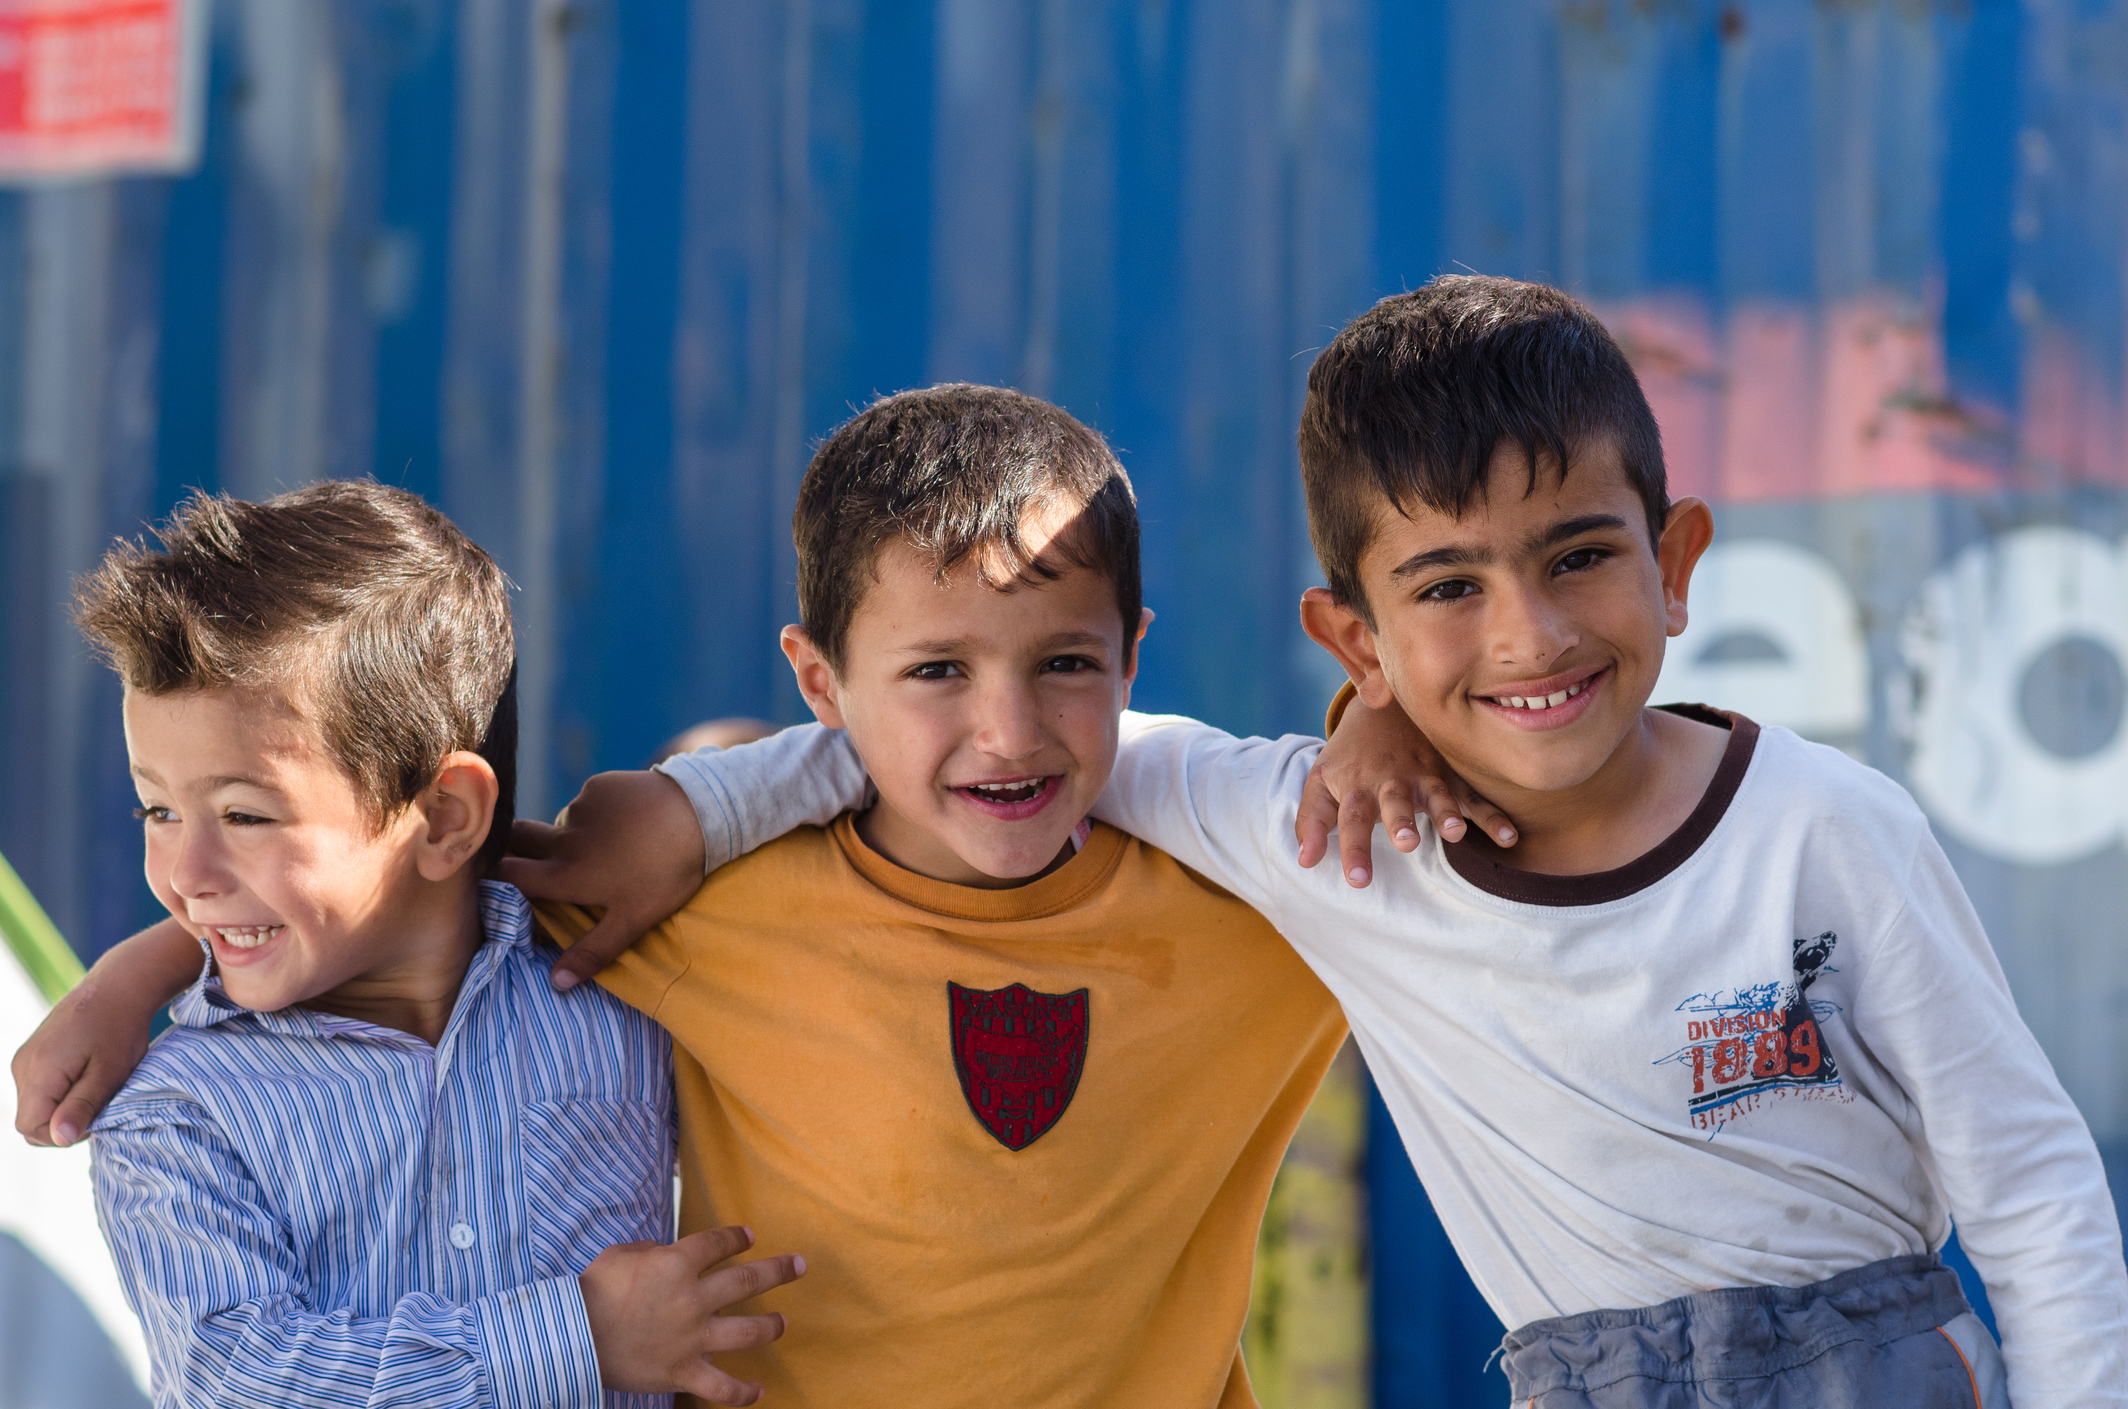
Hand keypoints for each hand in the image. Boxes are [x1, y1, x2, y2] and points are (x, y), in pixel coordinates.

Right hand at [12, 917, 199, 1145]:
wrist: (118, 986)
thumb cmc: (120, 1029)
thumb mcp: (110, 1074)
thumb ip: (82, 1107)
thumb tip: (59, 1139)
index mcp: (37, 1072)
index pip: (32, 1129)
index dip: (64, 1132)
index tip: (95, 1113)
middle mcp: (22, 1066)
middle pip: (31, 1120)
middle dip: (64, 1120)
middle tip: (100, 1098)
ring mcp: (24, 1059)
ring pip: (36, 1105)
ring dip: (64, 1105)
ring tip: (95, 1082)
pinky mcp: (33, 1054)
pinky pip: (39, 1088)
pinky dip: (60, 1091)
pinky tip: (86, 1073)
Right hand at [497, 769, 705, 992]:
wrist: (700, 814)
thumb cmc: (666, 874)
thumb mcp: (633, 920)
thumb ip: (592, 951)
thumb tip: (556, 984)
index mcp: (565, 875)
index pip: (507, 873)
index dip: (495, 877)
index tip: (494, 880)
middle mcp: (562, 839)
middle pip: (518, 837)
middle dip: (514, 845)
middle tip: (529, 856)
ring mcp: (581, 808)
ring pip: (561, 823)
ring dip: (571, 834)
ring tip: (609, 846)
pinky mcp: (601, 786)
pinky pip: (589, 803)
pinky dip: (600, 813)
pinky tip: (628, 822)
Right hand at [580, 1224, 805, 1402]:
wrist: (573, 1337)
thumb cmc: (593, 1291)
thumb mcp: (622, 1255)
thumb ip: (654, 1251)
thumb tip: (670, 1254)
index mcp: (677, 1264)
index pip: (719, 1243)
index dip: (737, 1238)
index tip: (748, 1237)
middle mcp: (693, 1299)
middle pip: (747, 1282)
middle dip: (778, 1271)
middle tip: (799, 1265)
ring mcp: (692, 1337)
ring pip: (748, 1332)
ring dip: (771, 1327)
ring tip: (783, 1323)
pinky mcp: (683, 1371)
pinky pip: (721, 1387)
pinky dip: (742, 1393)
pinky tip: (759, 1391)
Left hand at [1295, 694, 1518, 886]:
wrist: (1384, 704)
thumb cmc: (1349, 755)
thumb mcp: (1321, 780)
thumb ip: (1312, 820)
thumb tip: (1304, 862)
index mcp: (1358, 786)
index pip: (1352, 819)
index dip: (1354, 848)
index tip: (1357, 880)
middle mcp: (1391, 781)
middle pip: (1395, 802)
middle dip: (1401, 822)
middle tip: (1406, 843)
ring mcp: (1424, 776)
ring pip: (1437, 796)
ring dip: (1446, 813)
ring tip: (1455, 833)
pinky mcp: (1451, 776)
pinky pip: (1474, 797)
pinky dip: (1493, 816)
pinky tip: (1509, 838)